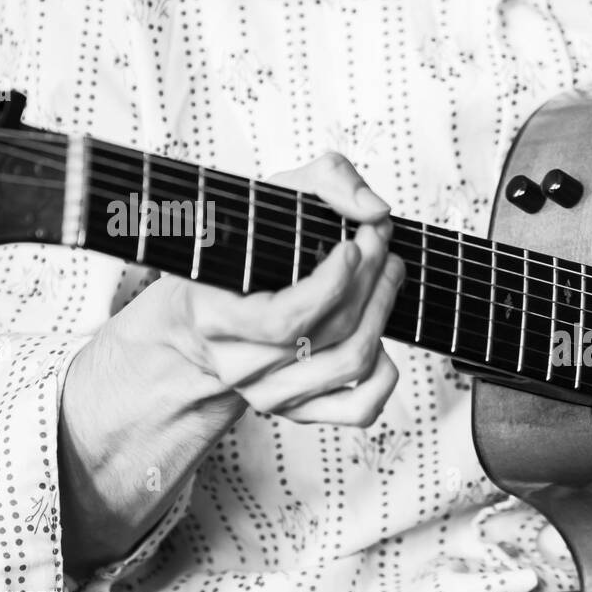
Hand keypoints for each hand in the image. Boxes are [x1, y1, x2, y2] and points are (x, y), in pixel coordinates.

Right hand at [151, 151, 404, 426]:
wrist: (203, 319)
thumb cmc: (239, 257)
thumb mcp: (266, 202)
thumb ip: (324, 180)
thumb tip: (373, 207)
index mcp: (213, 317)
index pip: (283, 319)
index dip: (332, 283)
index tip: (356, 244)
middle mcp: (239, 364)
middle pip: (329, 333)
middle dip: (370, 280)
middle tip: (380, 241)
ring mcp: (270, 394)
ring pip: (350, 363)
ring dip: (383, 312)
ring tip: (388, 273)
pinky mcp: (299, 411)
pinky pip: (359, 409)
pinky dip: (387, 376)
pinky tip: (383, 337)